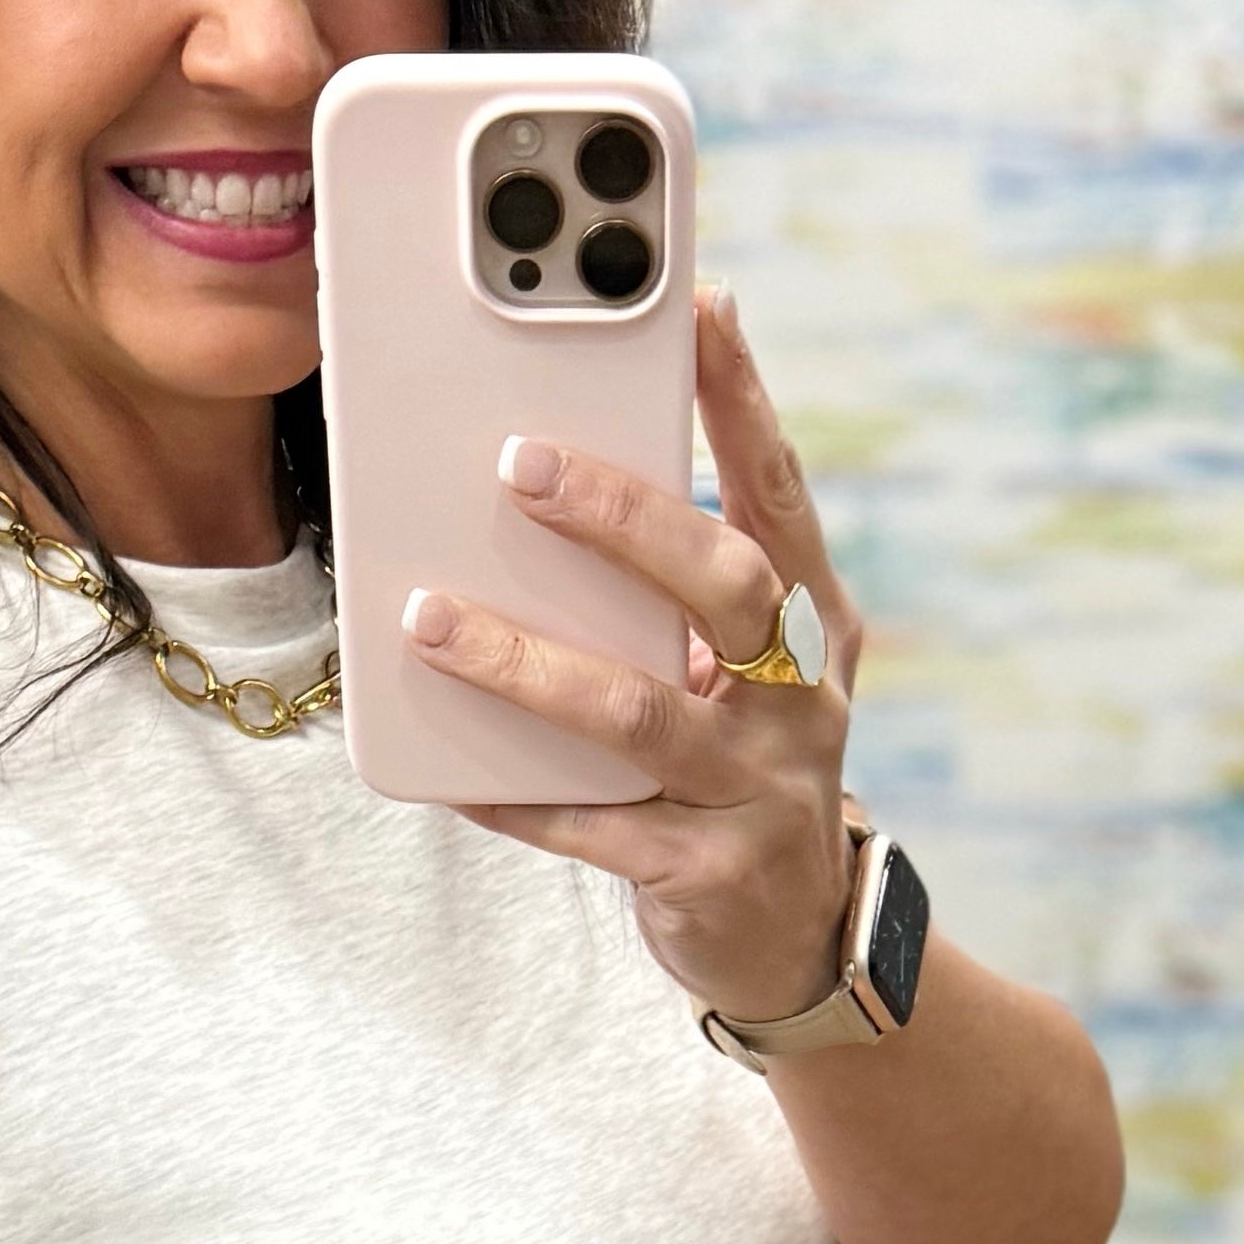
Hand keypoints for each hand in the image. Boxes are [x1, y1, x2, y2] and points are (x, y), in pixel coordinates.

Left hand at [404, 281, 865, 1021]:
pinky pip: (592, 832)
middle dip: (623, 519)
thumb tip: (557, 471)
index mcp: (813, 625)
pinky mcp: (704, 874)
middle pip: (726, 586)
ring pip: (637, 714)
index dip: (743, 400)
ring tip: (430, 619)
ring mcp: (760, 791)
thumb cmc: (741, 766)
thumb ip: (681, 586)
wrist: (795, 939)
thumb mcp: (743, 671)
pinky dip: (515, 798)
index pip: (780, 492)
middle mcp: (800, 699)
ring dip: (527, 662)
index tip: (699, 305)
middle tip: (518, 464)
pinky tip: (450, 773)